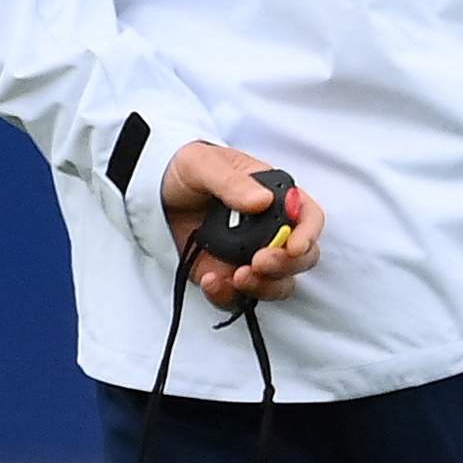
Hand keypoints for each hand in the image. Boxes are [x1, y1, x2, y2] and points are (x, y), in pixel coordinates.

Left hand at [160, 140, 319, 306]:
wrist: (153, 194)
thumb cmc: (186, 171)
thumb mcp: (203, 164)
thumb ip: (232, 181)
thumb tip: (262, 201)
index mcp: (276, 199)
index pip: (309, 218)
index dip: (308, 234)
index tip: (294, 247)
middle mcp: (271, 232)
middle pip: (302, 258)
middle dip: (287, 265)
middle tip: (260, 262)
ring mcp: (251, 257)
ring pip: (279, 284)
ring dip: (265, 286)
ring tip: (238, 277)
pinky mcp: (227, 276)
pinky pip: (238, 298)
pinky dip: (228, 296)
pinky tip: (211, 280)